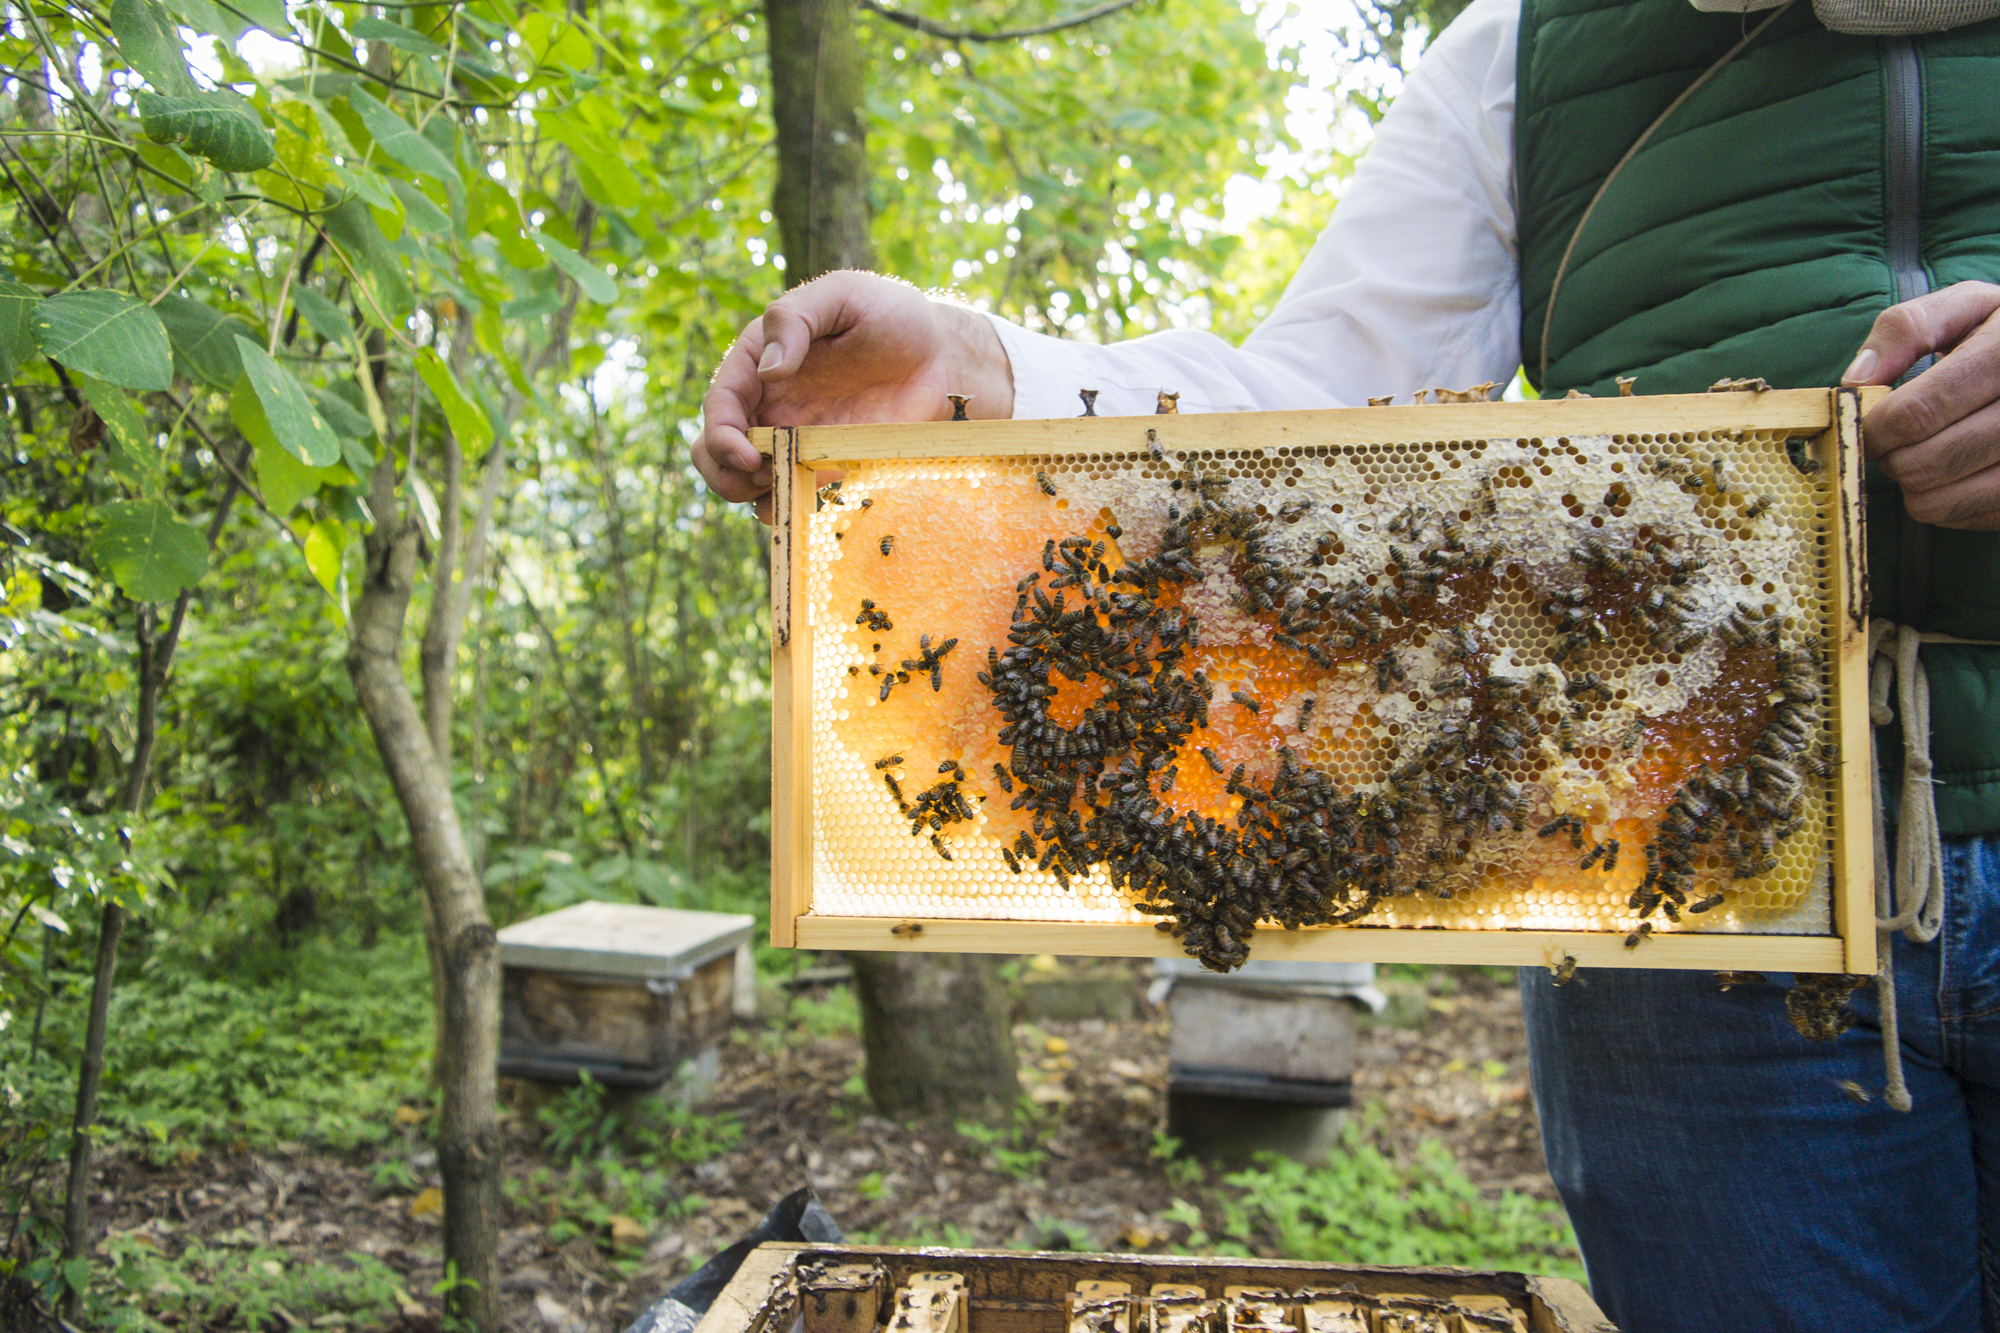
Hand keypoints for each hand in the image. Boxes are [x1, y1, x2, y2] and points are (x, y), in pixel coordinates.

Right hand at [694, 270, 1014, 521]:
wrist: (941, 354)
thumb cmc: (890, 313)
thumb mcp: (841, 296)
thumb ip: (795, 319)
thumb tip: (769, 370)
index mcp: (760, 363)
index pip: (721, 405)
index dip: (722, 435)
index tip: (749, 455)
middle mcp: (770, 407)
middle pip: (717, 453)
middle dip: (725, 474)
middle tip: (761, 478)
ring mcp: (798, 441)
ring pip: (750, 484)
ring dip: (756, 497)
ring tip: (788, 488)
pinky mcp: (830, 467)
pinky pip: (798, 498)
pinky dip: (796, 508)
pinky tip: (821, 498)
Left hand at [1848, 280, 1999, 527]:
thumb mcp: (1965, 309)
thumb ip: (1907, 329)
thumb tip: (1857, 380)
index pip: (1918, 413)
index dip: (1876, 428)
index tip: (1866, 426)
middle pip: (1925, 462)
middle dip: (1891, 457)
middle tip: (1893, 442)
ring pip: (1939, 500)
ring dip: (1912, 485)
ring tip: (1923, 453)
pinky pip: (1965, 518)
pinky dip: (1944, 504)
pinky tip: (1953, 472)